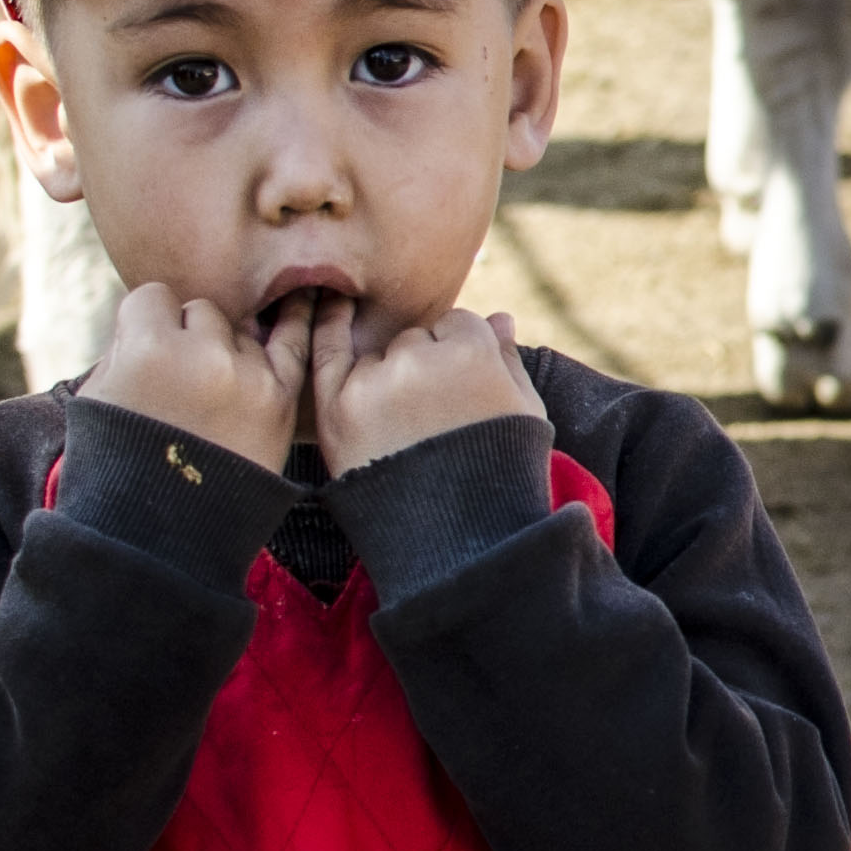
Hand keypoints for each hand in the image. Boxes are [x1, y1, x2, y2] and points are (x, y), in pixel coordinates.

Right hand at [75, 281, 307, 470]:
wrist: (162, 534)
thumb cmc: (118, 462)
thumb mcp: (98, 393)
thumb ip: (127, 343)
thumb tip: (159, 315)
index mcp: (147, 347)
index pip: (155, 298)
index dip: (148, 324)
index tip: (147, 351)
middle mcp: (201, 354)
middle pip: (201, 312)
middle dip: (190, 338)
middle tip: (182, 384)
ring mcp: (246, 376)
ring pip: (241, 331)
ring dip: (230, 351)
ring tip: (214, 395)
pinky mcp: (280, 401)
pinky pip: (294, 345)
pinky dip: (297, 322)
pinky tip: (311, 298)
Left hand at [308, 301, 543, 472]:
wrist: (457, 544)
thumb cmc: (502, 475)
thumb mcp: (523, 412)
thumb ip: (508, 359)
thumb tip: (499, 317)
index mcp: (471, 353)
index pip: (459, 326)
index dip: (463, 355)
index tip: (464, 388)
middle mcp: (418, 359)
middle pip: (416, 340)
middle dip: (425, 366)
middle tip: (433, 417)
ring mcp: (373, 384)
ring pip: (377, 355)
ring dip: (386, 376)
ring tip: (404, 431)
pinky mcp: (336, 410)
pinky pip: (326, 352)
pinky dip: (328, 329)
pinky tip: (330, 307)